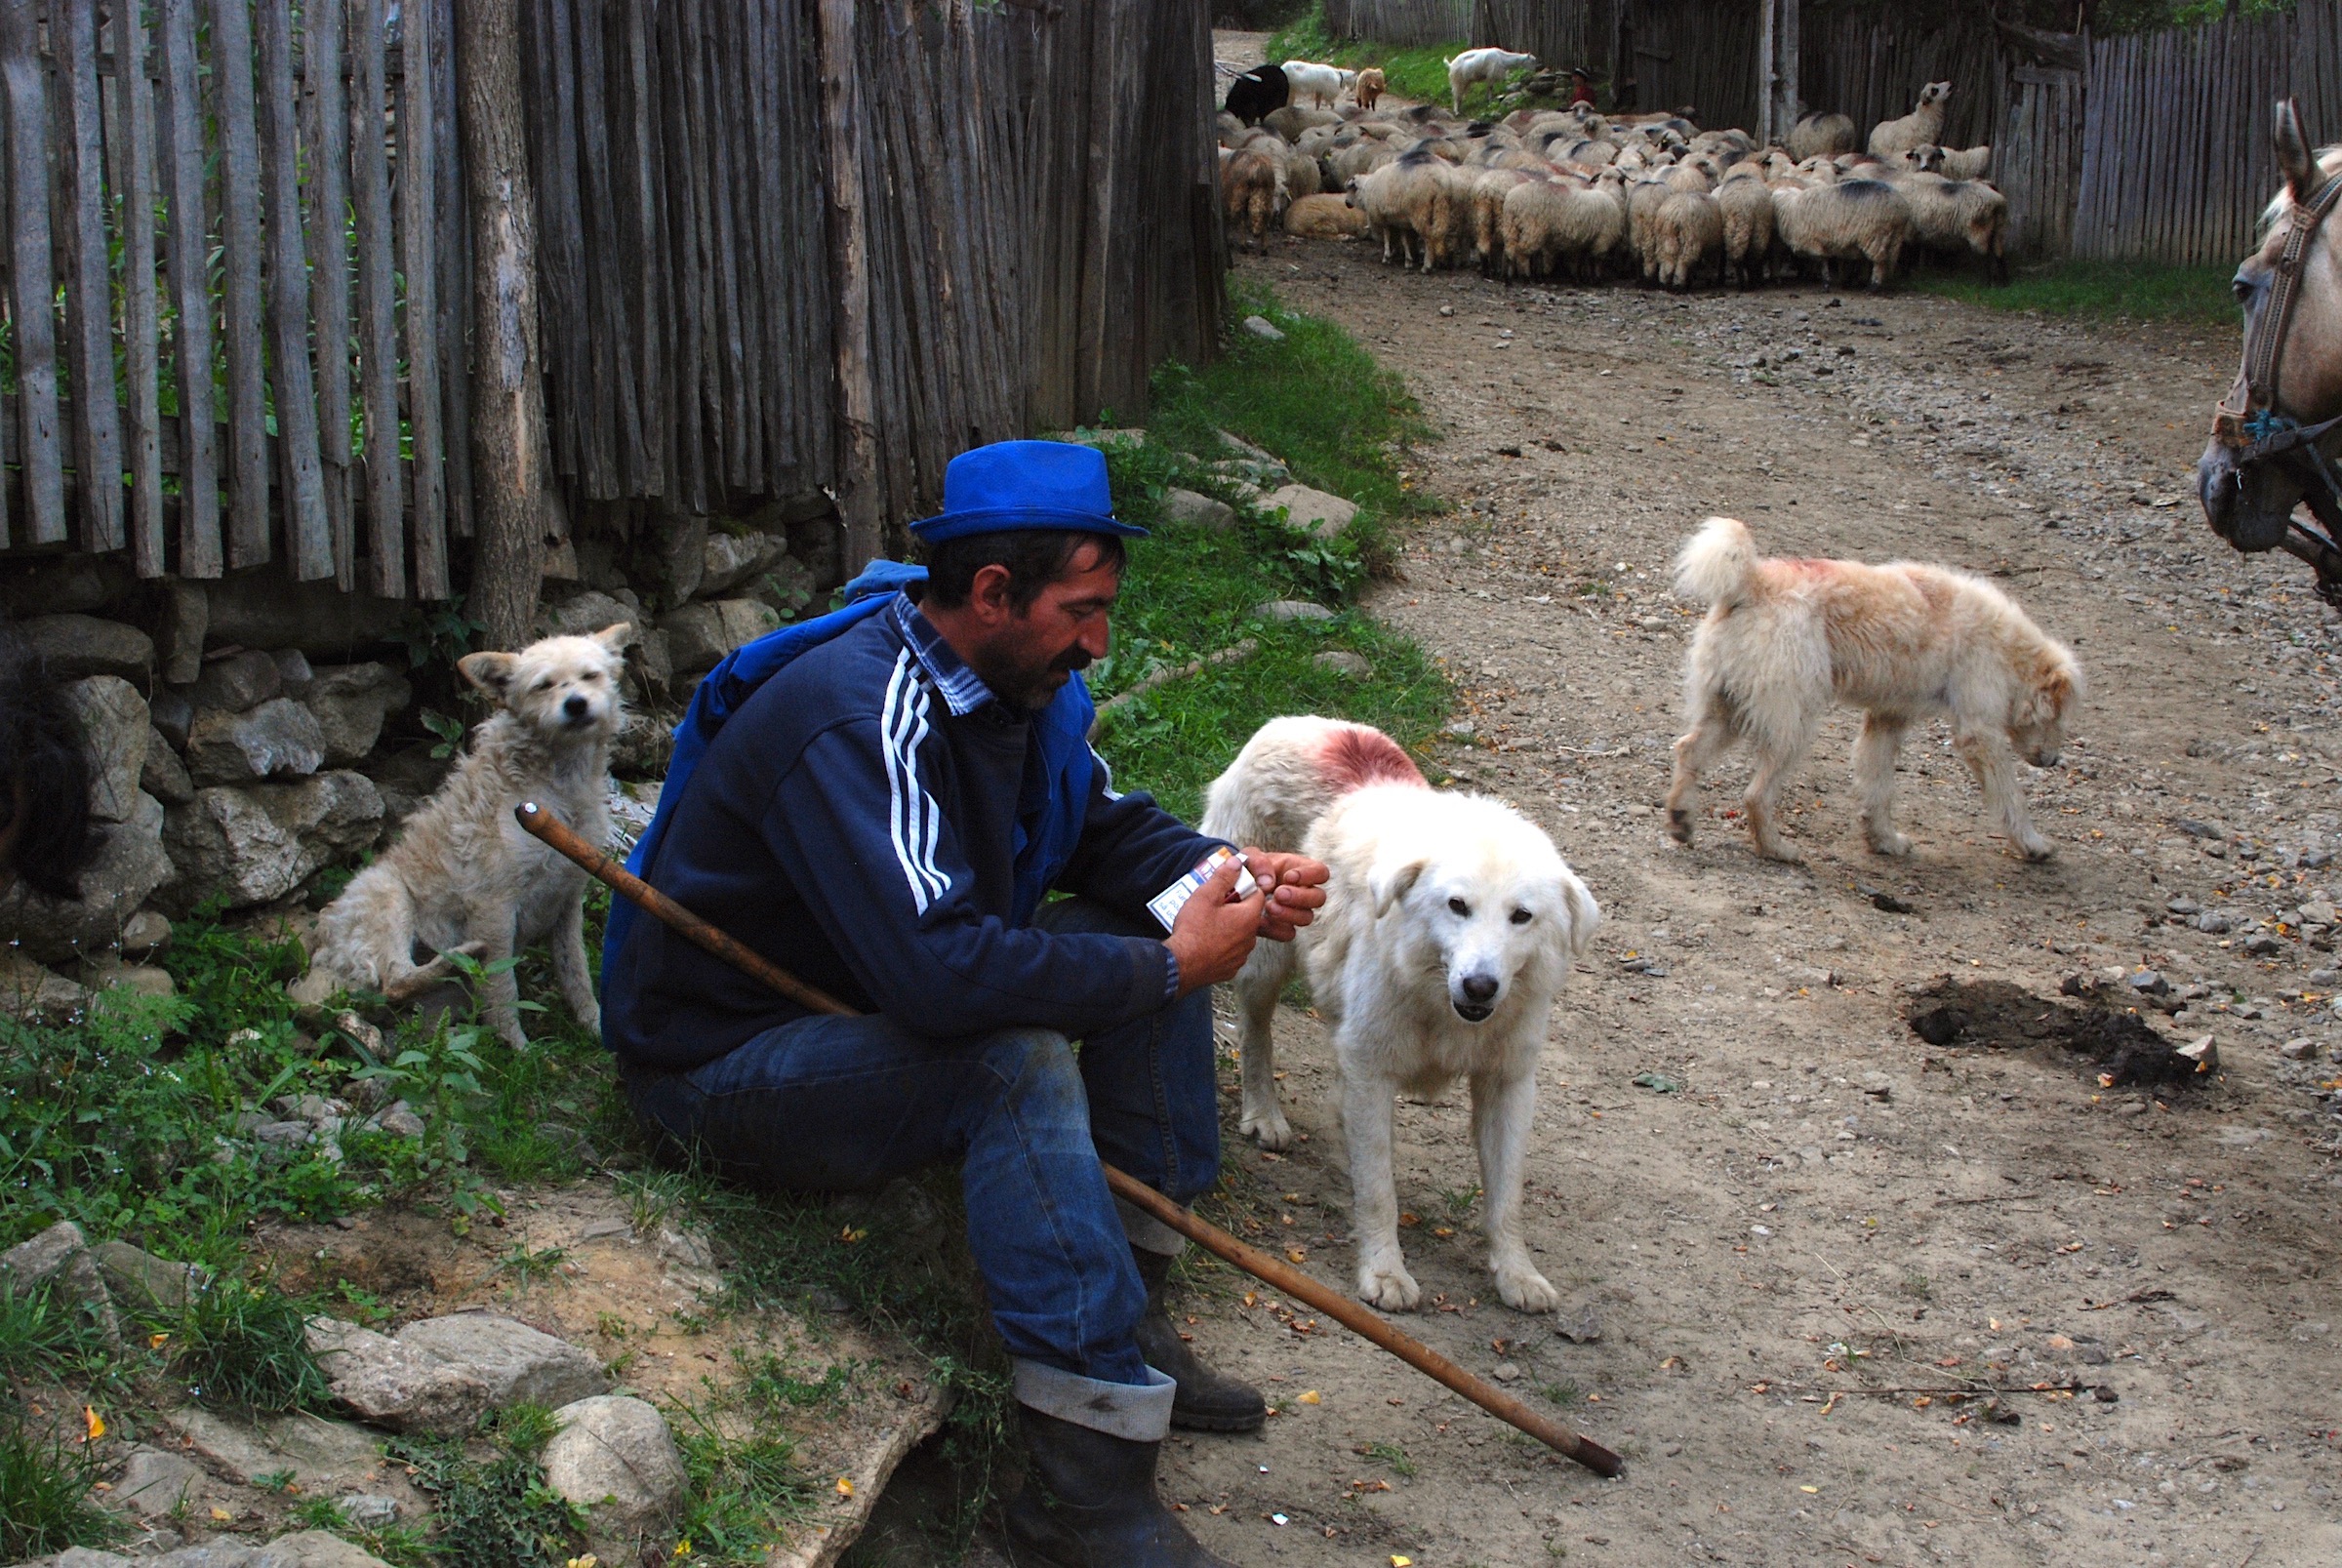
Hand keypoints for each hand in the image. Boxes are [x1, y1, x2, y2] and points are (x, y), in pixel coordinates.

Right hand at [1165, 852, 1265, 995]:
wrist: (1180, 965)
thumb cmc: (1193, 930)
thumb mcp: (1206, 895)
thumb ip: (1223, 877)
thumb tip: (1236, 863)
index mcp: (1248, 917)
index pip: (1258, 894)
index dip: (1244, 887)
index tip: (1229, 888)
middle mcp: (1250, 937)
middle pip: (1249, 915)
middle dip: (1235, 908)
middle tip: (1215, 905)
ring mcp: (1241, 955)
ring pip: (1241, 934)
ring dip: (1230, 928)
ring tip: (1208, 924)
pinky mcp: (1231, 968)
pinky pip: (1232, 951)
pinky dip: (1223, 946)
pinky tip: (1207, 942)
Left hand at [1242, 849, 1328, 942]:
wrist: (1235, 890)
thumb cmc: (1248, 869)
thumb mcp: (1249, 857)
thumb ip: (1258, 861)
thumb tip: (1268, 882)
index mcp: (1300, 870)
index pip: (1321, 872)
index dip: (1310, 875)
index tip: (1289, 877)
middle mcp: (1303, 892)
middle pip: (1319, 898)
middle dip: (1300, 897)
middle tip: (1278, 894)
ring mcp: (1296, 911)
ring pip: (1307, 918)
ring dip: (1289, 914)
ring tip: (1268, 907)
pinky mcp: (1283, 927)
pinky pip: (1289, 933)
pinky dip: (1275, 929)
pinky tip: (1261, 922)